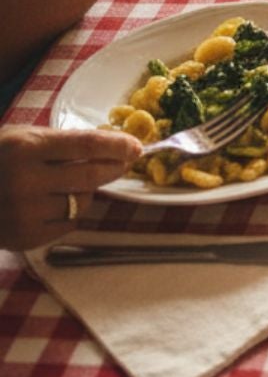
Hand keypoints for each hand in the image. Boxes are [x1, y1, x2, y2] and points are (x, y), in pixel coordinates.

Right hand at [0, 127, 139, 250]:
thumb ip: (62, 141)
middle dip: (115, 167)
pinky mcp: (25, 238)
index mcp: (25, 148)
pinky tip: (55, 202)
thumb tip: (112, 142)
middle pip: (91, 175)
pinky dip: (71, 212)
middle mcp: (25, 181)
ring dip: (88, 190)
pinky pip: (69, 223)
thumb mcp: (22, 138)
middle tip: (125, 162)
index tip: (137, 146)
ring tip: (73, 182)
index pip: (86, 144)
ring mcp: (24, 213)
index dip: (117, 145)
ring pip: (83, 201)